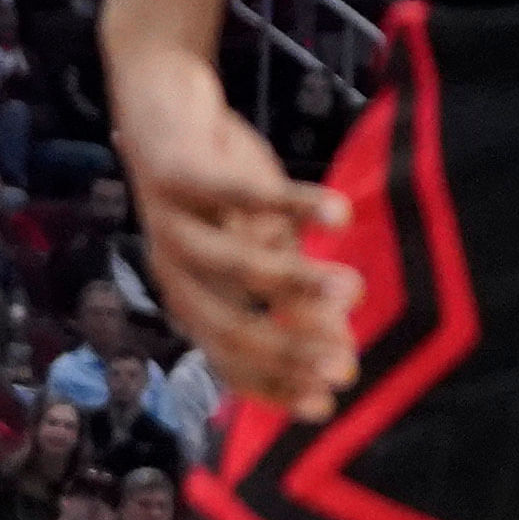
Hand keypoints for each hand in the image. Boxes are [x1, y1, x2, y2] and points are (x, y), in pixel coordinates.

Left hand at [107, 44, 359, 420]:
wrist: (164, 111)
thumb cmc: (219, 192)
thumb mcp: (261, 246)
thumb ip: (291, 296)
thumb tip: (341, 349)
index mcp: (191, 298)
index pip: (226, 358)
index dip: (271, 385)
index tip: (323, 408)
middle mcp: (173, 271)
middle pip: (225, 323)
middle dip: (285, 349)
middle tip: (344, 365)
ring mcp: (170, 225)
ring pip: (231, 263)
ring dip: (293, 281)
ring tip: (354, 292)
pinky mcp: (180, 176)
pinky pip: (238, 194)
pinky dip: (292, 204)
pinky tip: (339, 216)